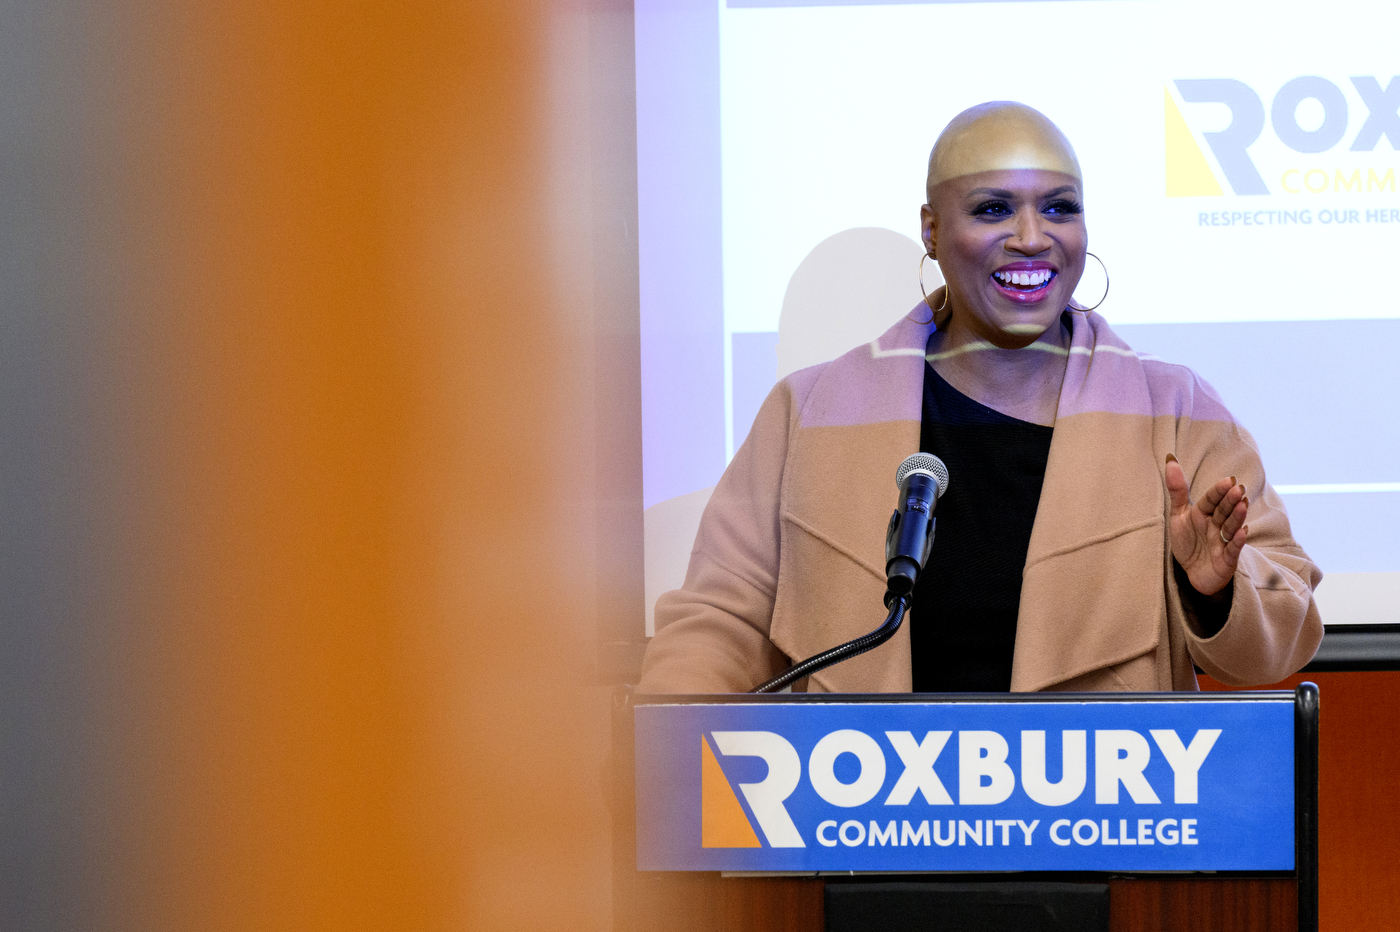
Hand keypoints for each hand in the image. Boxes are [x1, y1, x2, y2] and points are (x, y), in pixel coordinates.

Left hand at [1165, 454, 1246, 597]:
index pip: (1211, 500)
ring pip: (1230, 528)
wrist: (1193, 572)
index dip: (1218, 491)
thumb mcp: (1178, 515)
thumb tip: (1170, 458)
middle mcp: (1216, 526)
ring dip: (1236, 517)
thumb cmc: (1188, 542)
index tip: (1228, 480)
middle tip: (1238, 489)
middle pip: (1223, 511)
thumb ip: (1176, 489)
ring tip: (1242, 505)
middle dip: (1230, 501)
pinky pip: (1233, 550)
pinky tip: (1242, 532)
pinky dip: (1237, 541)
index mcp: (1204, 514)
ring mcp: (1223, 542)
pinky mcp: (1227, 560)